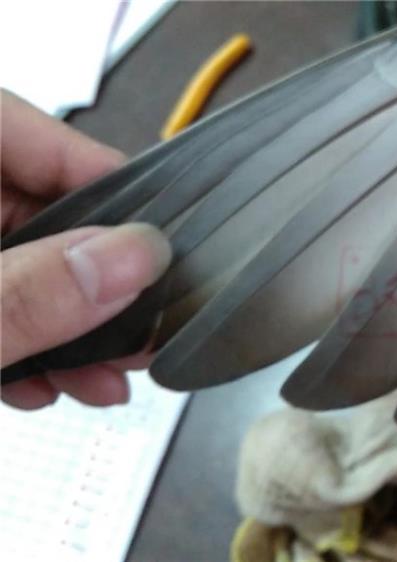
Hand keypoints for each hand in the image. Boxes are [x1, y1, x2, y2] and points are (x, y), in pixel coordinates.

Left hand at [1, 91, 171, 409]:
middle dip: (97, 284)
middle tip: (148, 331)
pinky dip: (24, 343)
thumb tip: (139, 260)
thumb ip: (28, 292)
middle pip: (36, 212)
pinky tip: (50, 387)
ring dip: (71, 328)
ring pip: (20, 267)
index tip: (162, 235)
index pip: (26, 130)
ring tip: (110, 379)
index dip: (103, 179)